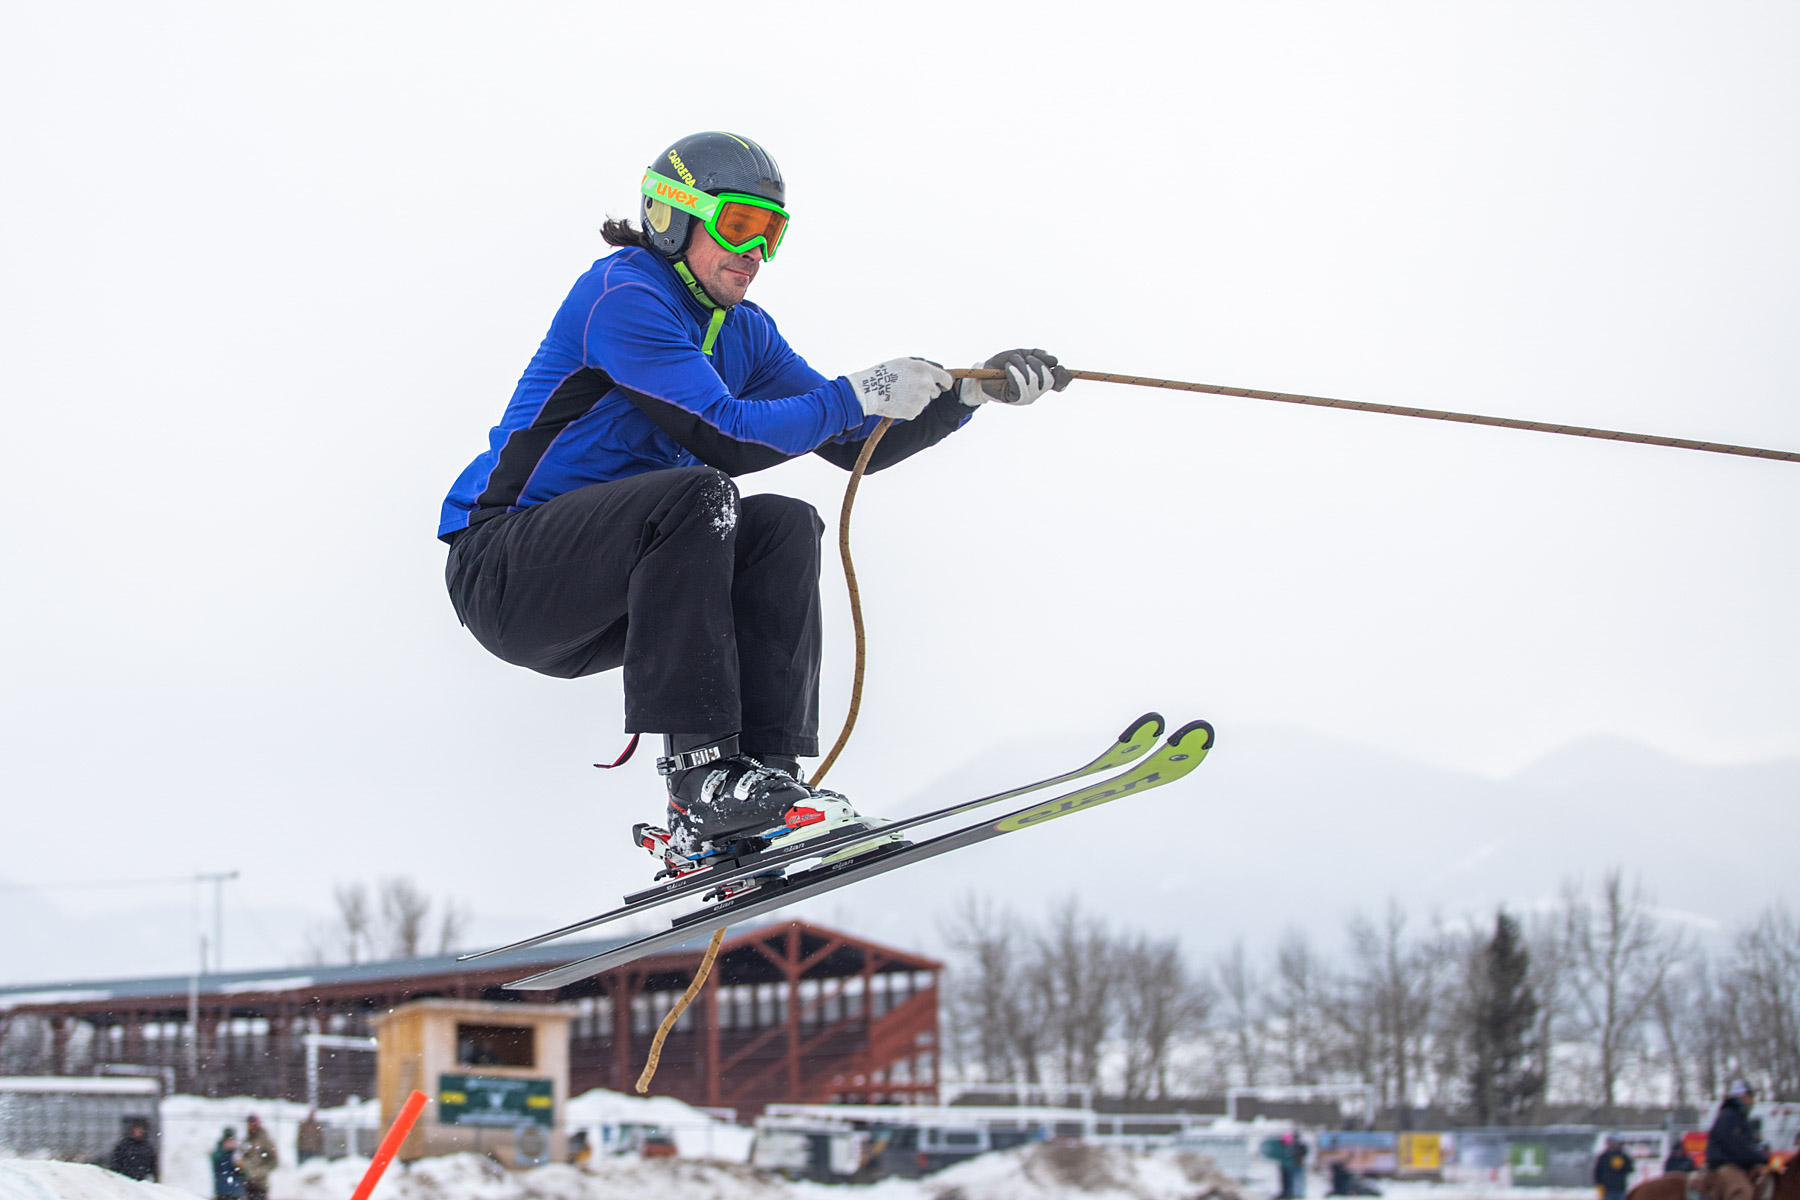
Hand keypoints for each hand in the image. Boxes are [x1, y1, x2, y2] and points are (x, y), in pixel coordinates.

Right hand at [846, 358, 952, 420]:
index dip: (945, 383)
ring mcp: (921, 400)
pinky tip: (897, 402)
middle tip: (911, 389)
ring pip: (924, 402)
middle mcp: (926, 384)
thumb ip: (923, 367)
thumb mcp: (905, 363)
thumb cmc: (885, 373)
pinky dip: (908, 408)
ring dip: (916, 399)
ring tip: (899, 394)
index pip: (947, 379)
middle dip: (928, 391)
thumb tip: (937, 371)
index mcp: (925, 370)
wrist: (869, 391)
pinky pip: (915, 411)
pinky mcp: (914, 412)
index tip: (943, 386)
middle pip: (936, 392)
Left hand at [958, 347, 1072, 405]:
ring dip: (1021, 365)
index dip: (1063, 375)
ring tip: (1011, 362)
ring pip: (1033, 379)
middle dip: (1038, 364)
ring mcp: (1028, 397)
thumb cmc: (1005, 363)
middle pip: (1049, 379)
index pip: (1061, 382)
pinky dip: (1014, 372)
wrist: (986, 371)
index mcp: (1043, 380)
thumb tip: (1054, 360)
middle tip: (1025, 358)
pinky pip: (1020, 384)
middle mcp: (1038, 391)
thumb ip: (1039, 355)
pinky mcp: (1015, 399)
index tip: (1056, 365)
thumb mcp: (1024, 354)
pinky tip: (1007, 368)